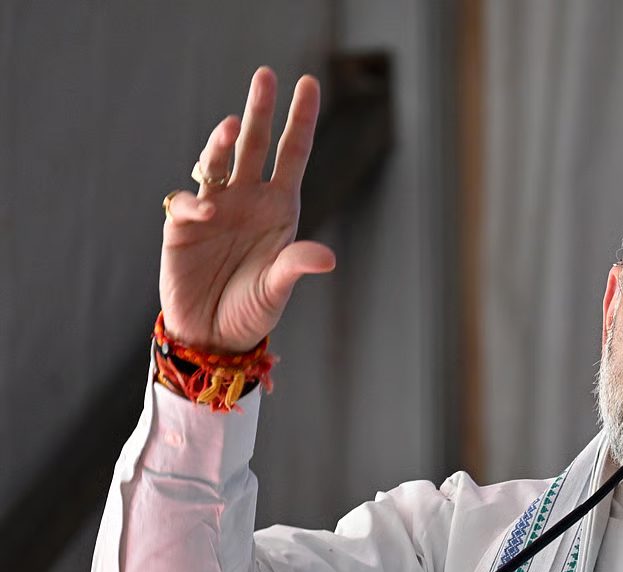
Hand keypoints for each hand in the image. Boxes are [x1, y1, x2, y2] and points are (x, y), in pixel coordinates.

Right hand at [160, 67, 335, 353]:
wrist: (212, 335)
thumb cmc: (252, 310)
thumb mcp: (278, 287)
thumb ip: (298, 266)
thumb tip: (327, 257)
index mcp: (280, 207)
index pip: (293, 153)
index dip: (301, 119)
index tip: (308, 82)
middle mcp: (248, 199)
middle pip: (254, 145)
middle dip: (260, 110)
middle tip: (264, 74)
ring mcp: (216, 208)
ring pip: (218, 162)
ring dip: (221, 142)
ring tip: (231, 126)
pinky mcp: (184, 226)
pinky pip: (188, 202)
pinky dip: (196, 203)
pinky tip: (208, 210)